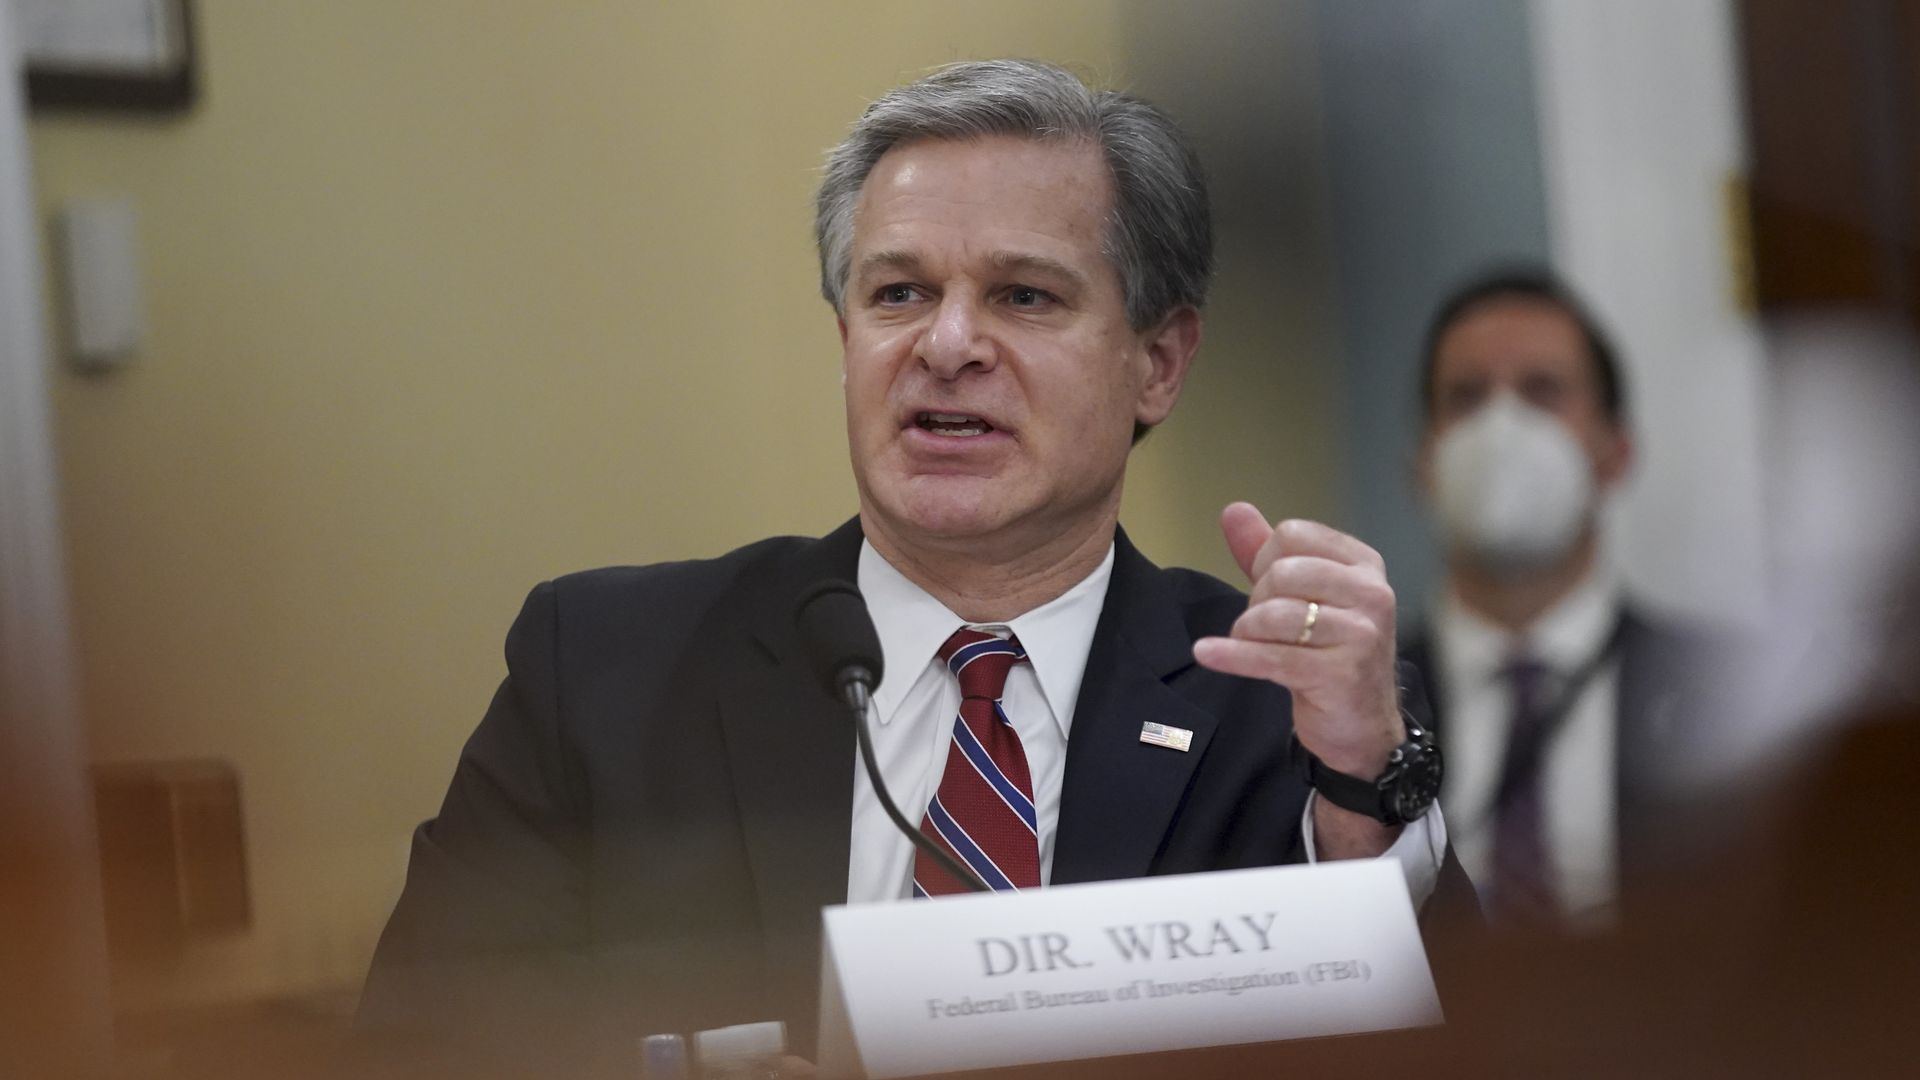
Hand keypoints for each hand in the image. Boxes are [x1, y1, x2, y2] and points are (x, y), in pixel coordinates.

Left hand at [1193, 502, 1404, 778]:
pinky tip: (1207, 653)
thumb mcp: (1302, 595)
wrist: (1361, 725)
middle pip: (1281, 572)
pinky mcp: (1341, 673)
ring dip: (1247, 632)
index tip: (1271, 591)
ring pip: (1274, 614)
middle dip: (1256, 600)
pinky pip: (1270, 656)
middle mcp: (1371, 592)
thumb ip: (1265, 552)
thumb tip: (1233, 509)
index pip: (1291, 535)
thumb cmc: (1328, 651)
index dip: (1265, 561)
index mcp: (1363, 564)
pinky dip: (1232, 655)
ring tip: (1252, 645)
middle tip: (1263, 627)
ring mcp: (1361, 633)